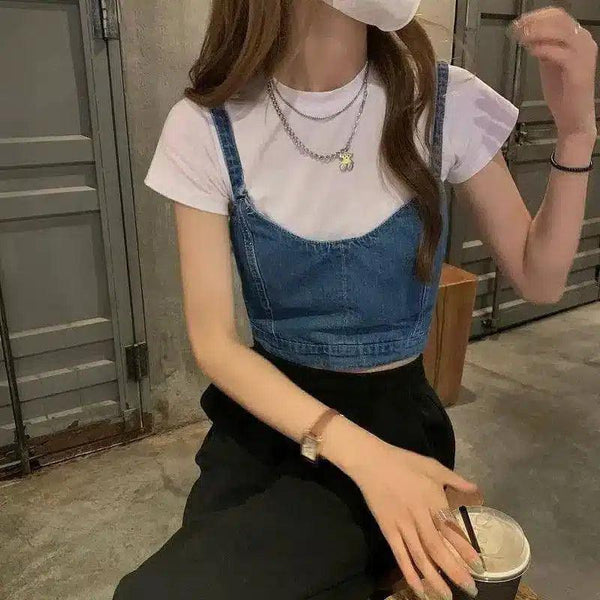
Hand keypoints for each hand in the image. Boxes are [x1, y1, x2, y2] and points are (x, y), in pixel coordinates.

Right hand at [348, 441, 482, 599]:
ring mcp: (401, 525)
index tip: (478, 565)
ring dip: (434, 578)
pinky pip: (400, 555)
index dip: (464, 549)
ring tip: (447, 596)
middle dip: (454, 570)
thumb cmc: (404, 462)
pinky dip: (409, 573)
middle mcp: (418, 516)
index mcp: (432, 499)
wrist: (371, 462)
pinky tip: (419, 588)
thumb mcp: (432, 465)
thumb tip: (476, 490)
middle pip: (437, 548)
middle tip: (470, 589)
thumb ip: (455, 479)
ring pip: (420, 557)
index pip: (451, 529)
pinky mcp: (387, 530)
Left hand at [512, 7, 597, 140]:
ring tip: (520, 38)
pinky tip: (530, 51)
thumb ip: (543, 49)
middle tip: (515, 29)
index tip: (518, 23)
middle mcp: (584, 41)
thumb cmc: (563, 92)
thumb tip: (529, 37)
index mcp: (578, 38)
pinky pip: (559, 53)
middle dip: (533, 22)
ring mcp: (583, 54)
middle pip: (559, 19)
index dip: (536, 16)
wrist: (573, 116)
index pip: (558, 16)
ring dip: (536, 32)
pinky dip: (543, 49)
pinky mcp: (578, 69)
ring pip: (560, 32)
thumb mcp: (549, 65)